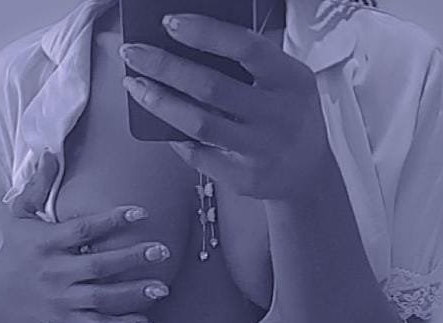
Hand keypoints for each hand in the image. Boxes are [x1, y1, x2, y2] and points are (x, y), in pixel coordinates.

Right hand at [0, 150, 171, 322]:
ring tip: (161, 288)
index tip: (140, 213)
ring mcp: (62, 299)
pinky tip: (147, 321)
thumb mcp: (20, 214)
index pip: (82, 230)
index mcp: (44, 243)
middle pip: (98, 266)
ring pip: (102, 298)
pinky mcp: (68, 320)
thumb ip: (37, 186)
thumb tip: (50, 154)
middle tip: (162, 251)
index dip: (112, 221)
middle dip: (132, 258)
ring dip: (133, 294)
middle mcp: (54, 272)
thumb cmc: (18, 249)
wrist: (2, 293)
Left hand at [119, 13, 333, 200]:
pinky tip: (161, 123)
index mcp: (291, 81)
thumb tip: (186, 47)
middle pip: (212, 87)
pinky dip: (177, 139)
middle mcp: (278, 115)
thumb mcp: (284, 83)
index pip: (246, 48)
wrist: (308, 175)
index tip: (169, 24)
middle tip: (133, 54)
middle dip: (165, 67)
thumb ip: (248, 67)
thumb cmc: (287, 118)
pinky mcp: (245, 178)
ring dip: (161, 103)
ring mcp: (261, 150)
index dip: (205, 33)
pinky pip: (200, 156)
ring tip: (137, 86)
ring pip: (200, 124)